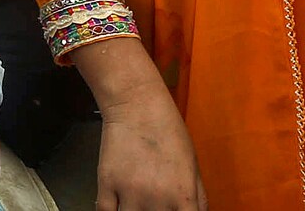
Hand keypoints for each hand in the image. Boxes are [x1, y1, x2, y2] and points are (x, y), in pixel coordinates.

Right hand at [94, 95, 208, 210]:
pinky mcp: (107, 184)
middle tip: (153, 205)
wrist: (137, 104)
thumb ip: (197, 197)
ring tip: (135, 205)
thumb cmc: (167, 129)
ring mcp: (130, 193)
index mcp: (183, 195)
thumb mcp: (193, 164)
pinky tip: (117, 206)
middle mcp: (158, 199)